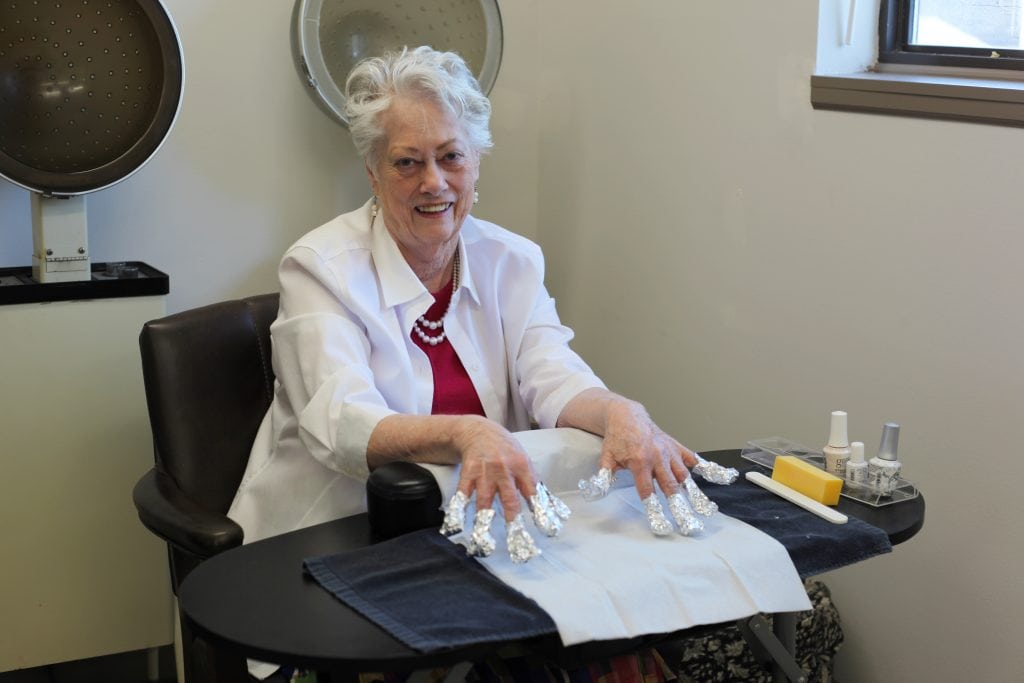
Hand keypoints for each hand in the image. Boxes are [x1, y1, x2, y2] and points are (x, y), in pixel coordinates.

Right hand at [438, 416, 570, 562]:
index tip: (546, 530)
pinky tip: (454, 527)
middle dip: (513, 523)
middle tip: (517, 543)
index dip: (540, 511)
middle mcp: (504, 470)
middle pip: (509, 500)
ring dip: (483, 524)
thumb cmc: (506, 449)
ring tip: (484, 544)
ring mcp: (484, 473)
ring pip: (484, 502)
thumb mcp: (524, 461)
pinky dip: (457, 512)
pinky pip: (462, 496)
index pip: (533, 493)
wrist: (479, 431)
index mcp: (522, 467)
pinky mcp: (467, 475)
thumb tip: (553, 509)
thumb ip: (535, 484)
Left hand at [577, 400, 736, 535]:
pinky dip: (706, 468)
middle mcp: (657, 457)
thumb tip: (597, 491)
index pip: (647, 490)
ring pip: (684, 475)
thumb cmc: (617, 438)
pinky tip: (722, 477)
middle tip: (688, 523)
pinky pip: (693, 458)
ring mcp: (669, 452)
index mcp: (639, 461)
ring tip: (704, 511)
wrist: (627, 415)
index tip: (661, 524)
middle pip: (670, 486)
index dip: (653, 507)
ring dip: (693, 493)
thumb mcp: (606, 457)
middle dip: (679, 506)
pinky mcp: (675, 447)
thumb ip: (604, 476)